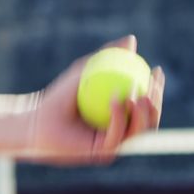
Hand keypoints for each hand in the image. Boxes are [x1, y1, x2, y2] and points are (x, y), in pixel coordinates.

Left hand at [24, 35, 164, 164]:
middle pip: (149, 120)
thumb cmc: (59, 96)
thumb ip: (108, 57)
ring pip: (138, 131)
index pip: (147, 104)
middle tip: (152, 83)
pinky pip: (116, 135)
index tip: (157, 70)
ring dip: (143, 112)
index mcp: (123, 117)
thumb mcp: (85, 70)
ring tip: (139, 93)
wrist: (37, 119)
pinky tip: (117, 98)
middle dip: (156, 102)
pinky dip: (119, 116)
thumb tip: (132, 40)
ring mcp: (113, 145)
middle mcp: (122, 133)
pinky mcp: (102, 154)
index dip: (156, 88)